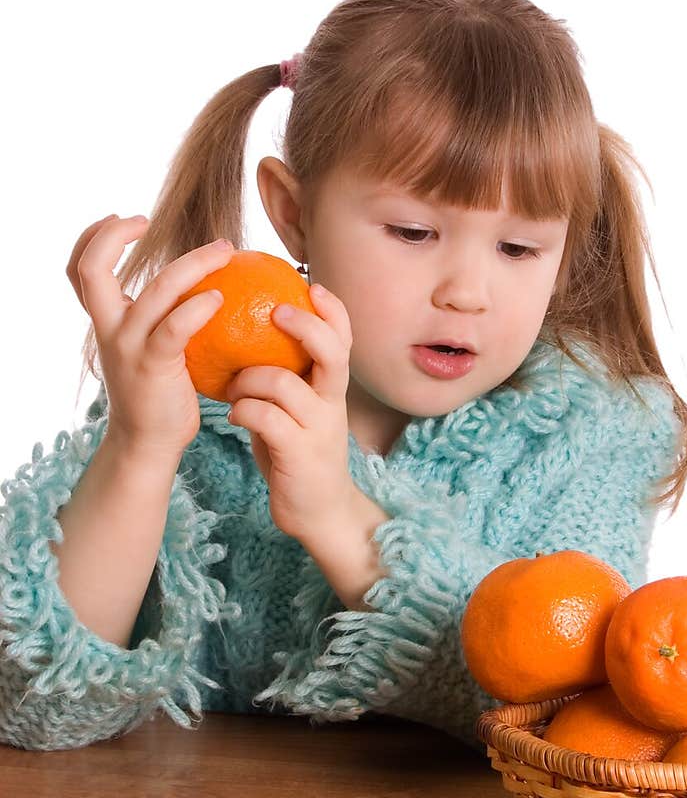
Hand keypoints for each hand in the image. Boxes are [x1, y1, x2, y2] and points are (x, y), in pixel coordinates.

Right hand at [67, 213, 234, 461]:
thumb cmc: (158, 393)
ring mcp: (129, 346)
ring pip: (157, 289)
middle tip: (146, 219)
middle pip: (92, 270)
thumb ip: (158, 318)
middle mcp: (110, 328)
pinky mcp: (155, 365)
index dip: (93, 238)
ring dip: (194, 263)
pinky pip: (176, 326)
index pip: (80, 270)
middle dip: (113, 236)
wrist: (148, 442)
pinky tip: (220, 298)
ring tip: (224, 250)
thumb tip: (199, 283)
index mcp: (106, 321)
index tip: (120, 219)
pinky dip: (199, 306)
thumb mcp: (146, 347)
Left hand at [224, 283, 355, 537]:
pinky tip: (234, 416)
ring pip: (283, 382)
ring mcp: (318, 428)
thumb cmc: (298, 452)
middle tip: (274, 312)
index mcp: (332, 388)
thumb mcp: (298, 410)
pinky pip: (264, 417)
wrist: (319, 512)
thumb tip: (248, 336)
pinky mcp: (299, 452)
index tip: (310, 285)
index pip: (343, 338)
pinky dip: (243, 410)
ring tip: (232, 388)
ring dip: (248, 379)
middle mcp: (332, 403)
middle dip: (304, 326)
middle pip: (332, 351)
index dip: (332, 310)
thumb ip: (286, 377)